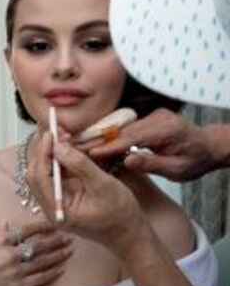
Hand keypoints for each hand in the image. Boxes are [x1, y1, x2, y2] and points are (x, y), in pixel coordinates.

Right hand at [0, 220, 71, 285]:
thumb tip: (0, 221)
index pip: (27, 229)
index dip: (43, 226)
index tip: (54, 224)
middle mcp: (9, 253)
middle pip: (39, 244)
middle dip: (56, 240)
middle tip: (69, 236)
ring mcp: (14, 270)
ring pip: (42, 261)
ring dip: (58, 255)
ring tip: (70, 250)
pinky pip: (39, 278)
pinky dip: (52, 272)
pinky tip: (61, 268)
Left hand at [27, 132, 145, 259]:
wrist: (128, 233)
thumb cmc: (119, 213)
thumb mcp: (103, 185)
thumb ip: (80, 165)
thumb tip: (59, 146)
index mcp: (57, 210)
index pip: (39, 177)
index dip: (43, 152)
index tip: (51, 134)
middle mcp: (51, 208)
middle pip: (36, 174)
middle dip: (44, 151)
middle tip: (55, 131)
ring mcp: (56, 203)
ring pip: (44, 173)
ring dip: (51, 154)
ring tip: (61, 135)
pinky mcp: (63, 197)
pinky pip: (55, 176)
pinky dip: (59, 160)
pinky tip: (67, 147)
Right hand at [85, 109, 216, 181]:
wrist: (208, 146)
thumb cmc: (194, 161)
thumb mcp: (176, 170)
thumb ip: (151, 163)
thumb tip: (127, 160)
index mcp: (166, 130)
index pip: (131, 138)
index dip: (109, 146)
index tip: (90, 152)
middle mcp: (158, 118)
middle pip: (122, 130)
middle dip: (99, 140)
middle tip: (76, 148)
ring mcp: (153, 116)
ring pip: (122, 128)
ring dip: (103, 138)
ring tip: (81, 147)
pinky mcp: (149, 118)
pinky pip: (127, 128)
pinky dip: (113, 137)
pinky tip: (98, 144)